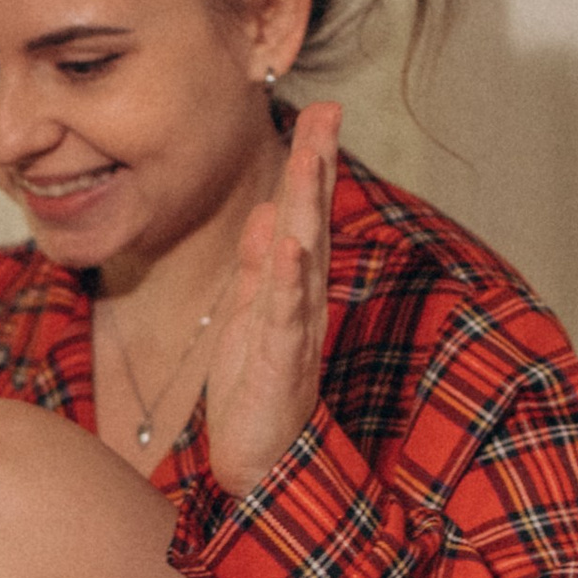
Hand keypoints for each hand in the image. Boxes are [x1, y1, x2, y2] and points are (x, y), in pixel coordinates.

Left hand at [206, 100, 340, 497]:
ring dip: (306, 210)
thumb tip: (265, 214)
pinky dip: (287, 282)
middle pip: (313, 222)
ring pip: (303, 261)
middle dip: (319, 166)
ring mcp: (295, 333)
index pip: (305, 214)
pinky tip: (287, 248)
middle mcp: (302, 303)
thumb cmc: (255, 395)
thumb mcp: (250, 320)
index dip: (314, 163)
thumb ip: (258, 269)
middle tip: (327, 110)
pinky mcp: (280, 366)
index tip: (321, 111)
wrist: (259, 467)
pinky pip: (284, 318)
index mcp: (292, 289)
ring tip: (306, 160)